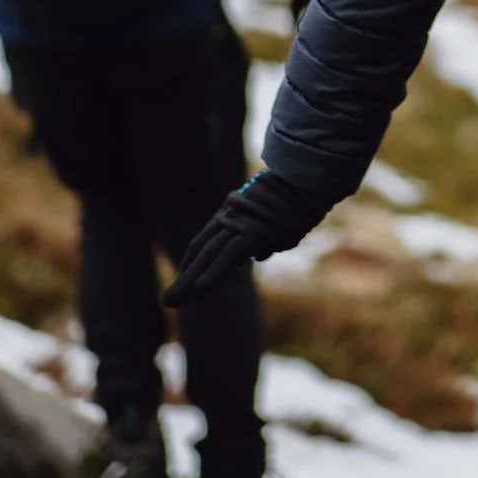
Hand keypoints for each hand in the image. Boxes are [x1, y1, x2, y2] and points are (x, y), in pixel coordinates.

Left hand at [163, 171, 330, 306]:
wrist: (309, 177)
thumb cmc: (301, 197)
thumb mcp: (280, 223)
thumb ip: (266, 240)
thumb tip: (258, 256)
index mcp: (234, 214)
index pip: (208, 243)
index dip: (195, 264)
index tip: (186, 284)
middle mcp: (231, 218)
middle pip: (201, 250)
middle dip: (185, 277)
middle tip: (169, 300)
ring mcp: (241, 223)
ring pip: (209, 254)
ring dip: (189, 280)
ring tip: (172, 300)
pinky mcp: (253, 231)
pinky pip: (229, 254)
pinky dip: (215, 271)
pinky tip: (199, 287)